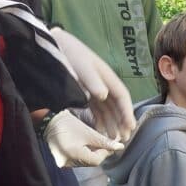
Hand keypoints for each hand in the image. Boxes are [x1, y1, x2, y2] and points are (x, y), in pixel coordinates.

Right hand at [44, 110, 124, 167]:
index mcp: (73, 154)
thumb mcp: (88, 132)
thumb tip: (120, 147)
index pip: (96, 160)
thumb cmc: (68, 124)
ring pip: (84, 162)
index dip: (106, 153)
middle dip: (100, 153)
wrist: (49, 122)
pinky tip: (85, 146)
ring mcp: (64, 163)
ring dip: (92, 154)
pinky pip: (77, 160)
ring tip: (94, 143)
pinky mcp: (62, 160)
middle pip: (90, 162)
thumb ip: (104, 142)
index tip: (111, 145)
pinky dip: (84, 154)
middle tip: (105, 144)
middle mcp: (67, 162)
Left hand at [49, 27, 135, 141]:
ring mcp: (95, 89)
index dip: (127, 112)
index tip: (131, 127)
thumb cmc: (70, 54)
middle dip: (122, 122)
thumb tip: (104, 96)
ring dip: (112, 123)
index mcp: (107, 77)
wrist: (54, 46)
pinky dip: (100, 120)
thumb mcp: (81, 66)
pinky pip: (96, 109)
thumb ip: (92, 81)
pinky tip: (100, 130)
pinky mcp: (85, 92)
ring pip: (108, 109)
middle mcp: (104, 84)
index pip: (122, 97)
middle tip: (124, 139)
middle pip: (117, 106)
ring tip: (113, 139)